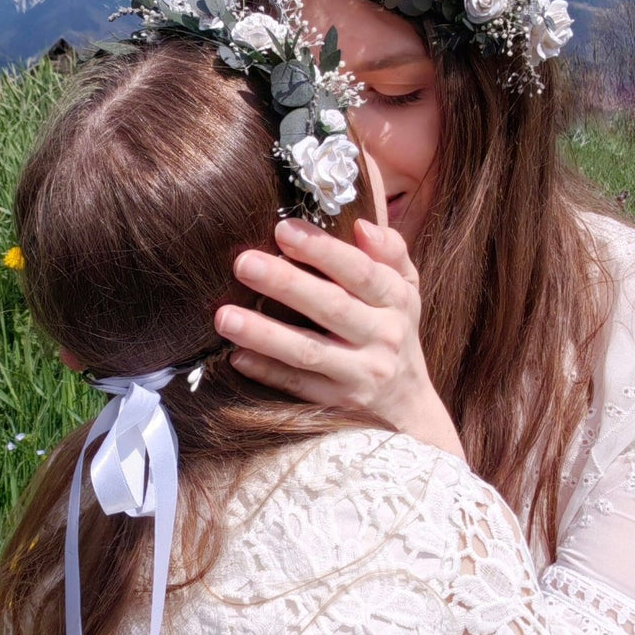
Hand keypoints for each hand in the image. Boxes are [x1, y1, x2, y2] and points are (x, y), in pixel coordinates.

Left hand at [215, 218, 465, 460]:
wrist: (409, 410)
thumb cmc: (395, 332)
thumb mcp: (406, 289)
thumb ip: (390, 251)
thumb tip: (360, 224)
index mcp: (395, 300)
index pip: (360, 271)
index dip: (322, 250)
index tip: (283, 230)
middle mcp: (382, 337)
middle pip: (332, 307)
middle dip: (286, 284)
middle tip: (243, 263)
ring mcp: (360, 375)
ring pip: (308, 351)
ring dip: (265, 333)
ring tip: (225, 316)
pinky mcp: (338, 405)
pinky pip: (298, 387)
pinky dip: (267, 372)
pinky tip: (236, 356)